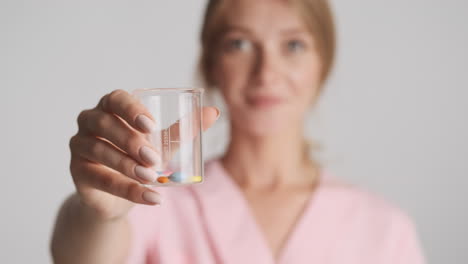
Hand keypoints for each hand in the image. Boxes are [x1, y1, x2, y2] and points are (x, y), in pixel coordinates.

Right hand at [69, 89, 218, 219]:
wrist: (121, 193)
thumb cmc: (140, 158)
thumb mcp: (162, 143)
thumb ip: (184, 129)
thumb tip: (214, 112)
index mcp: (111, 107)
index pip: (116, 99)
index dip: (131, 110)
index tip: (151, 125)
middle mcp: (90, 122)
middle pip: (104, 124)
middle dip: (131, 141)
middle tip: (154, 158)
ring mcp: (79, 146)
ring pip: (99, 151)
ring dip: (128, 166)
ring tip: (152, 177)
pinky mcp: (78, 172)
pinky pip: (101, 180)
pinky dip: (128, 190)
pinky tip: (151, 197)